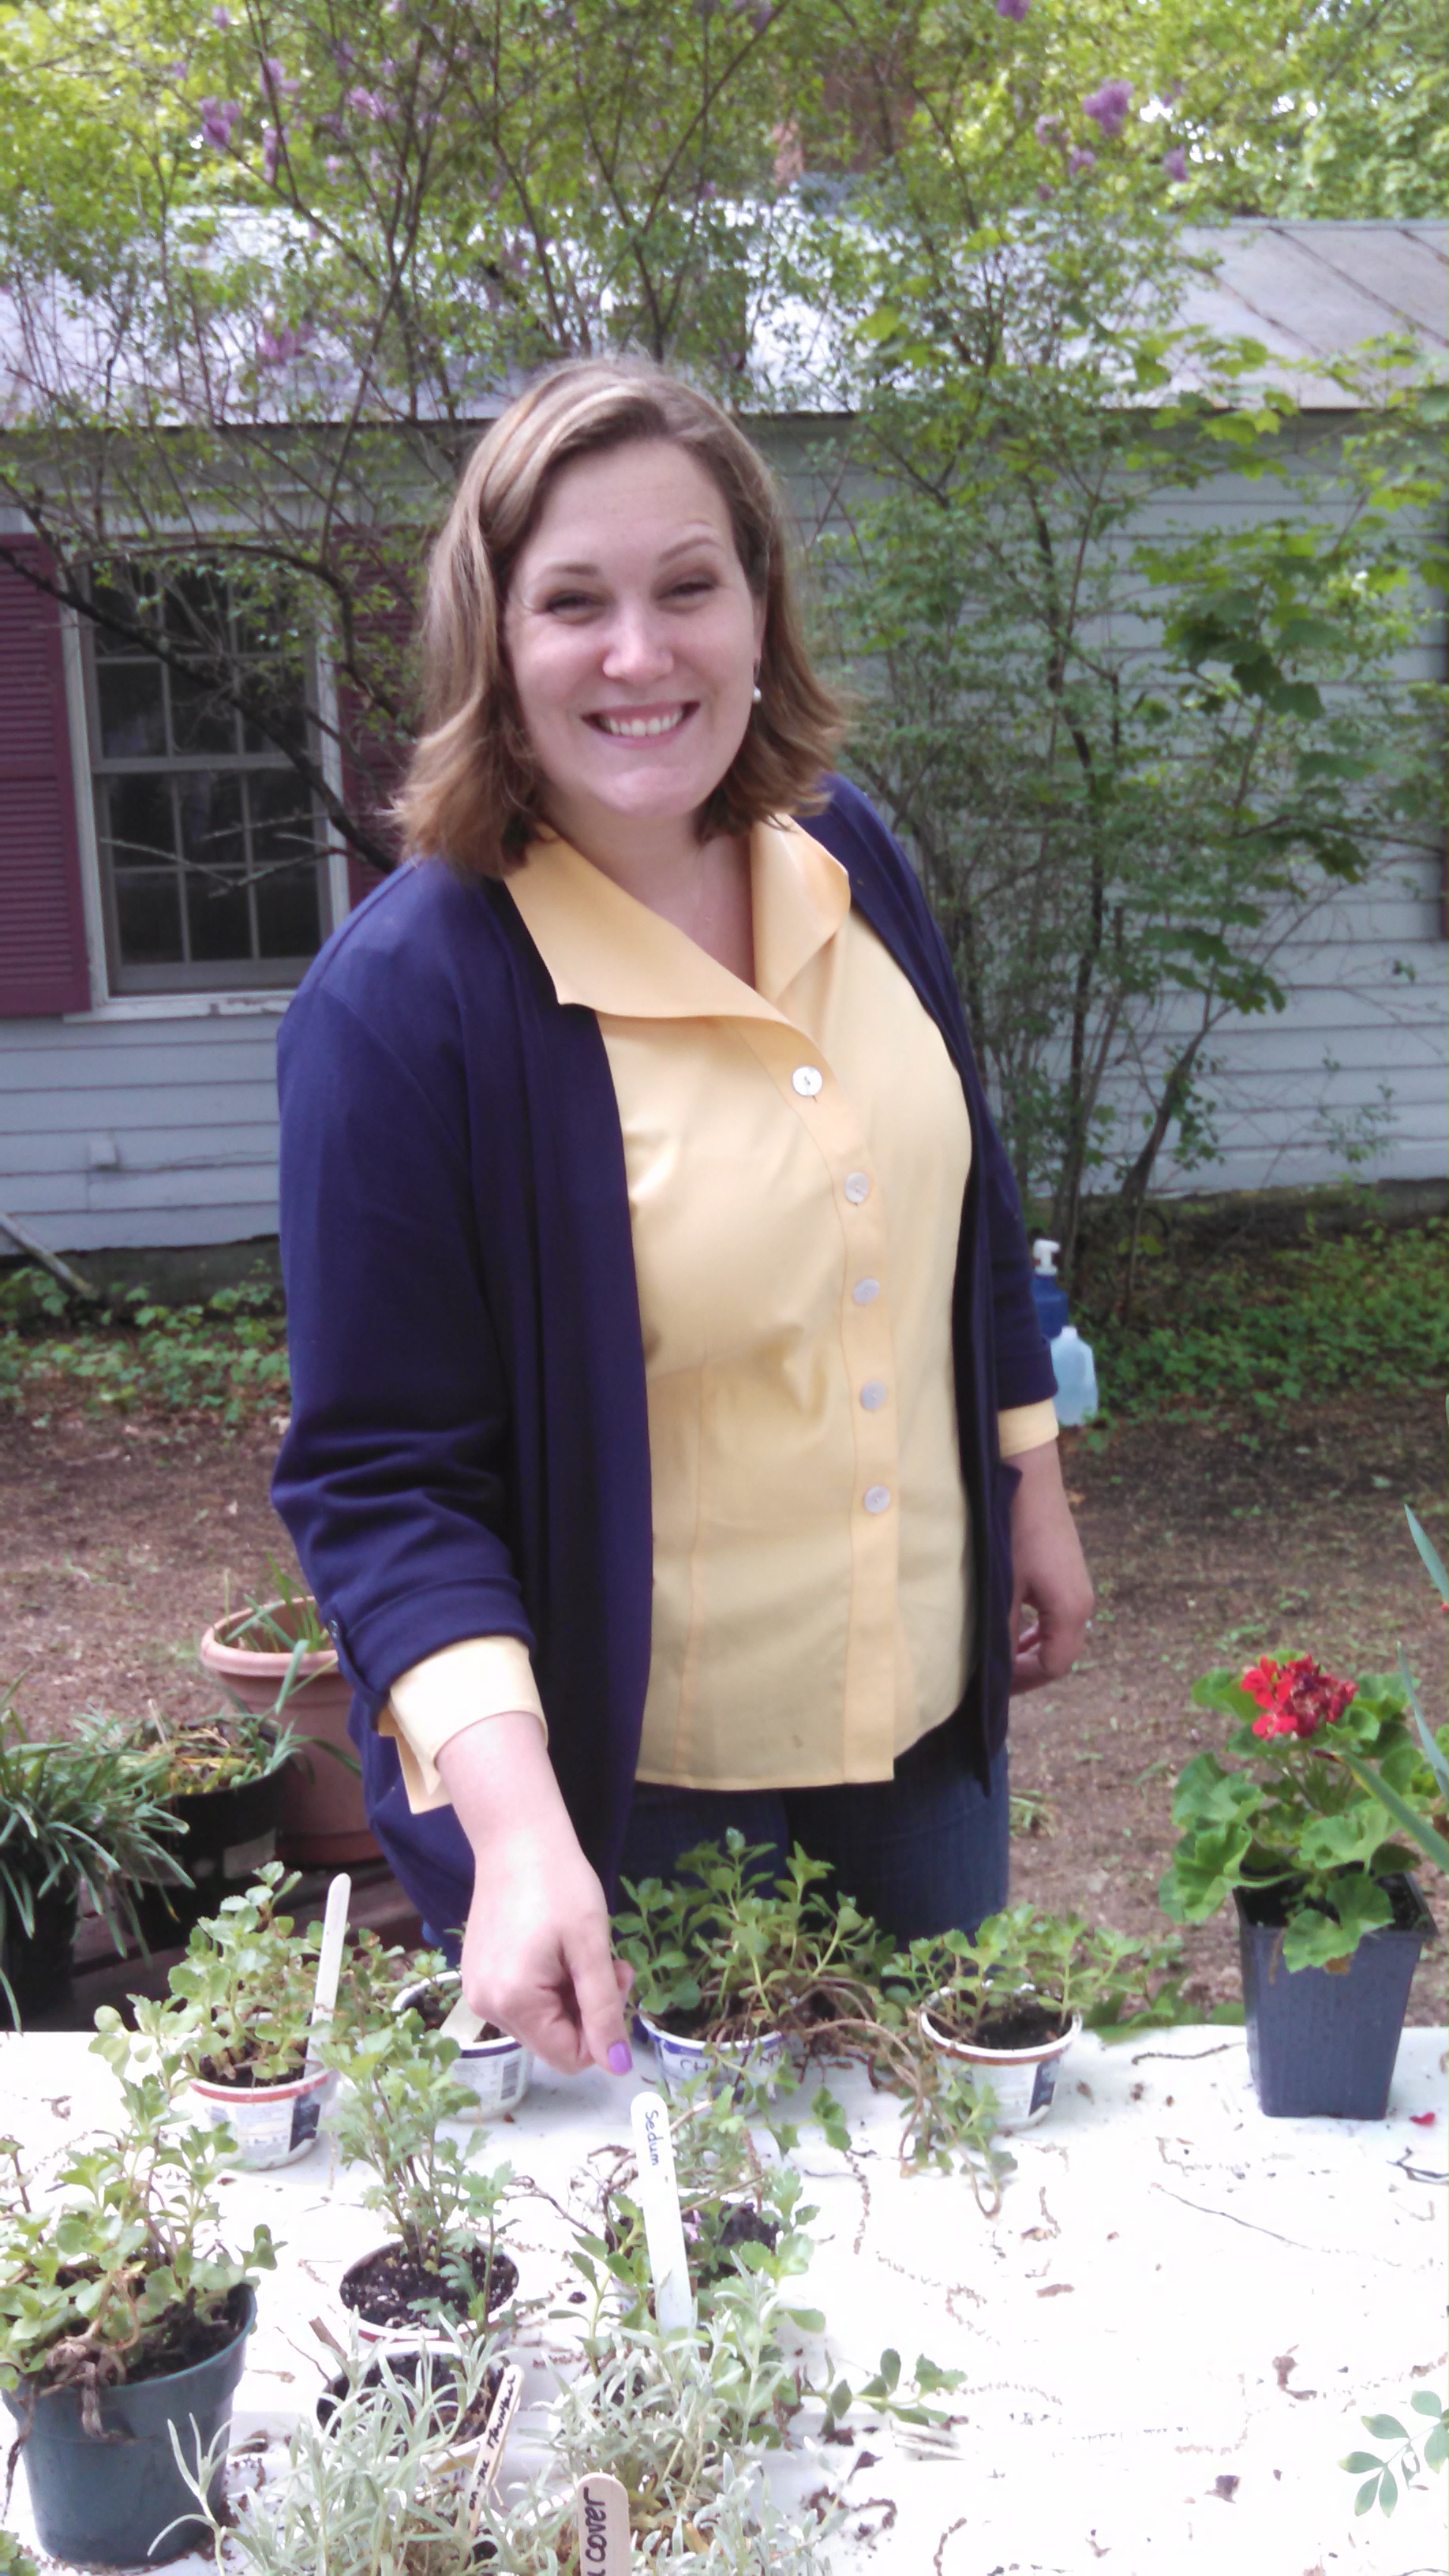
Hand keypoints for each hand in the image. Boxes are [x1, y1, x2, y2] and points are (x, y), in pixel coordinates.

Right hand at [437, 1712, 633, 2077]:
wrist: (517, 1837)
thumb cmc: (560, 1884)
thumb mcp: (591, 1947)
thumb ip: (604, 2009)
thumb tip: (617, 2068)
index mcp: (515, 2002)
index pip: (569, 2057)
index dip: (603, 2031)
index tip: (617, 1981)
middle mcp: (487, 2005)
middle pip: (554, 2039)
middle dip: (588, 2009)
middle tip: (608, 1962)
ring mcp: (478, 1989)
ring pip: (541, 2020)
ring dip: (570, 1995)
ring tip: (582, 1949)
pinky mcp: (479, 1973)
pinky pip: (523, 2000)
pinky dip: (548, 1983)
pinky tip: (557, 1947)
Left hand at [1008, 1439, 1093, 1691]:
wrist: (1030, 1481)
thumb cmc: (1014, 1532)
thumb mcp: (1004, 1588)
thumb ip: (1002, 1631)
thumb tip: (994, 1668)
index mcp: (1070, 1612)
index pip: (1054, 1666)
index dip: (1023, 1682)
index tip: (994, 1686)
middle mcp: (1083, 1604)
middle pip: (1060, 1655)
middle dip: (1027, 1669)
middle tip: (994, 1676)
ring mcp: (1079, 1589)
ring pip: (1058, 1636)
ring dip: (1030, 1649)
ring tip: (1000, 1656)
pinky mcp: (1069, 1575)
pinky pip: (1057, 1616)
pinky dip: (1036, 1630)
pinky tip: (1012, 1627)